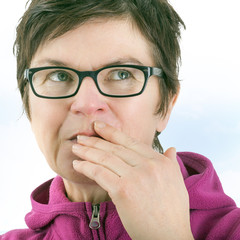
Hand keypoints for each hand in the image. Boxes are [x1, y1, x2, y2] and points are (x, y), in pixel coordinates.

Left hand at [72, 121, 192, 239]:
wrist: (169, 236)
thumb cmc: (172, 212)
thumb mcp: (176, 181)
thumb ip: (170, 162)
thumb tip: (171, 149)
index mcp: (160, 161)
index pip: (131, 142)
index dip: (112, 133)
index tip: (99, 127)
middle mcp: (149, 165)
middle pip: (116, 148)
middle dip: (95, 140)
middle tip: (82, 136)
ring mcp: (136, 177)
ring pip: (106, 158)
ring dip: (87, 151)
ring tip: (76, 147)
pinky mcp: (123, 191)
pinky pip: (100, 173)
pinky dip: (87, 167)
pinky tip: (78, 164)